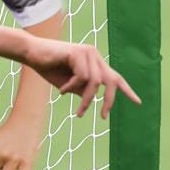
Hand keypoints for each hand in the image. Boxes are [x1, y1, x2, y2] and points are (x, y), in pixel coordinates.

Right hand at [22, 38, 138, 118]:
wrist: (31, 53)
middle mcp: (94, 54)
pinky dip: (71, 86)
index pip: (115, 76)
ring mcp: (87, 52)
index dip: (126, 90)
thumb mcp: (69, 83)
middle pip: (111, 80)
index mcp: (93, 61)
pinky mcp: (78, 52)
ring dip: (86, 99)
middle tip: (103, 117)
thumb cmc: (47, 67)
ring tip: (77, 111)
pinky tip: (61, 90)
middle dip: (109, 101)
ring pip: (95, 82)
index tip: (137, 102)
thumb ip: (83, 89)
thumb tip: (93, 98)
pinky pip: (82, 77)